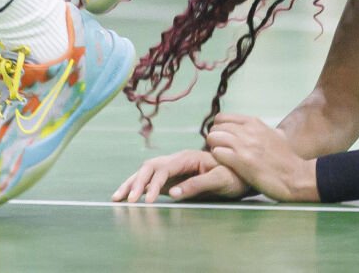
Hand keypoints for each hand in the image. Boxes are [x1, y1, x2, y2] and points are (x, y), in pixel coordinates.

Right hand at [112, 149, 249, 204]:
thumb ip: (197, 185)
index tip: (147, 200)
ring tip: (117, 197)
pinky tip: (127, 195)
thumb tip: (173, 194)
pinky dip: (136, 187)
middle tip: (127, 200)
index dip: (154, 184)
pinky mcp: (171, 179)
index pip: (164, 169)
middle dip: (136, 183)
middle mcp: (176, 160)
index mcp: (187, 157)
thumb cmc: (233, 176)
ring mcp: (172, 169)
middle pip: (149, 168)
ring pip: (145, 173)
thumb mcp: (220, 180)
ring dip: (131, 184)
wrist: (241, 175)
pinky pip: (149, 181)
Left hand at [205, 114, 317, 201]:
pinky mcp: (241, 161)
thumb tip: (257, 127)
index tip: (222, 140)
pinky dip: (218, 159)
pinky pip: (217, 153)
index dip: (218, 129)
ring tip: (222, 158)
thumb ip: (263, 130)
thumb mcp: (276, 136)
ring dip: (214, 149)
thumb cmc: (287, 160)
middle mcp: (248, 130)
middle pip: (215, 128)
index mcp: (254, 123)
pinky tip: (226, 165)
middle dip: (214, 140)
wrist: (296, 177)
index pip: (222, 118)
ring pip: (213, 138)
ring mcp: (244, 145)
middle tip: (220, 151)